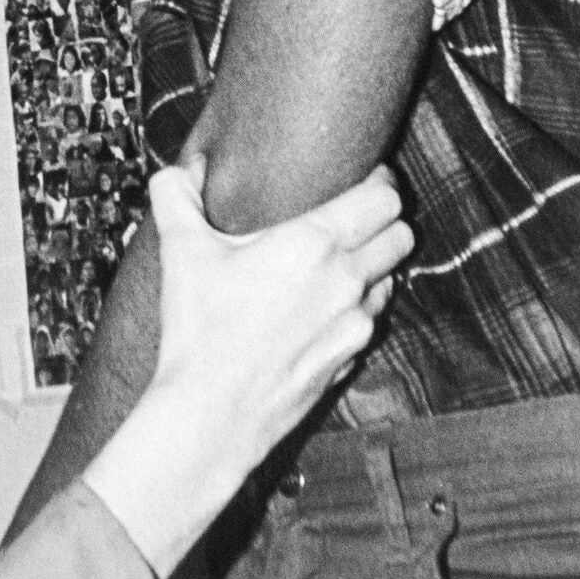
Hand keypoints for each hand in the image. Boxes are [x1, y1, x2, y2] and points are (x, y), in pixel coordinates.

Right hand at [82, 162, 408, 577]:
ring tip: (338, 259)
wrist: (212, 411)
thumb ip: (177, 194)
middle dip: (385, 218)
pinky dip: (360, 303)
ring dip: (376, 263)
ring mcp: (356, 324)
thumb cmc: (198, 329)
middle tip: (355, 213)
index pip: (384, 197)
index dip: (380, 179)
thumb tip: (183, 167)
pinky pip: (373, 317)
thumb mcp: (180, 250)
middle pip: (402, 233)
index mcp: (313, 243)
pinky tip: (324, 304)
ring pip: (394, 276)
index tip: (361, 174)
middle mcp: (346, 280)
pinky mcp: (353, 357)